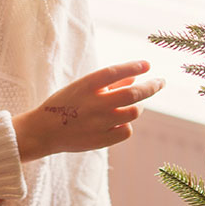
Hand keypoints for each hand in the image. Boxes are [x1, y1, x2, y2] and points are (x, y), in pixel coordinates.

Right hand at [12, 60, 164, 162]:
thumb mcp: (83, 87)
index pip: (115, 72)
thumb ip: (109, 83)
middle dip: (151, 86)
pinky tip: (121, 121)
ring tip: (138, 103)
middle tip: (161, 82)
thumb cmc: (65, 104)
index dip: (133, 67)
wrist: (43, 132)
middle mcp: (94, 104)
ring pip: (133, 113)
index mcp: (86, 86)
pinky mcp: (101, 141)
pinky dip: (127, 125)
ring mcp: (98, 124)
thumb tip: (135, 78)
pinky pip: (126, 131)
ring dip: (139, 105)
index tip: (148, 64)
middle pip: (132, 94)